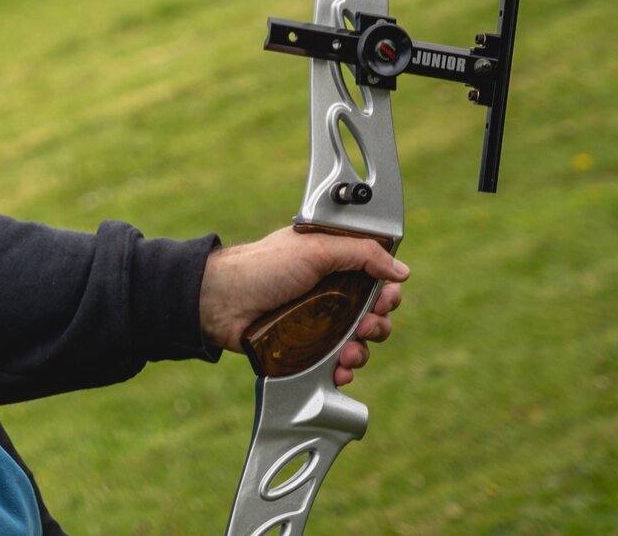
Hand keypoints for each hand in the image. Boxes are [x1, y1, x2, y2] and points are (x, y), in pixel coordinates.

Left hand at [199, 226, 408, 386]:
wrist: (221, 302)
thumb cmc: (261, 268)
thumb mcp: (314, 249)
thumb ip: (360, 254)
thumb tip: (400, 270)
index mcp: (334, 262)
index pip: (377, 277)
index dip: (387, 290)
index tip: (385, 300)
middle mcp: (330, 291)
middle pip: (374, 312)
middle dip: (378, 323)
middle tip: (365, 326)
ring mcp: (319, 321)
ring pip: (359, 341)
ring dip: (362, 350)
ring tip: (348, 353)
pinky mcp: (307, 347)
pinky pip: (336, 363)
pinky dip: (344, 370)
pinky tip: (340, 371)